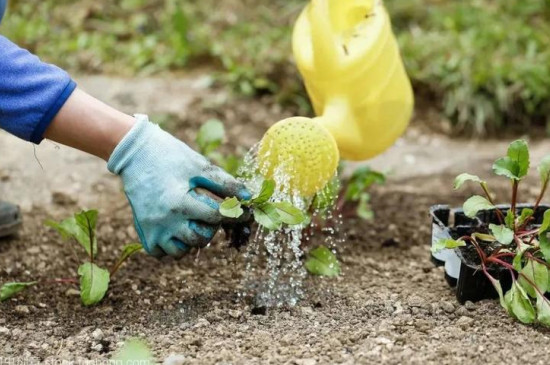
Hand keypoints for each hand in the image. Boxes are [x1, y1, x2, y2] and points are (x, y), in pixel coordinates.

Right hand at [107, 115, 250, 257]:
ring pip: (181, 252)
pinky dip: (173, 245)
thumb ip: (225, 183)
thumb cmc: (171, 156)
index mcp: (180, 202)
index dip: (234, 214)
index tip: (244, 212)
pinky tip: (178, 229)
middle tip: (211, 213)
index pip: (216, 217)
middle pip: (201, 239)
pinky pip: (162, 253)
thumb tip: (248, 198)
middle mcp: (164, 220)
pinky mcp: (143, 232)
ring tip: (193, 221)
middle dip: (212, 228)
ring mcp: (152, 229)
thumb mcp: (199, 166)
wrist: (135, 153)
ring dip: (193, 240)